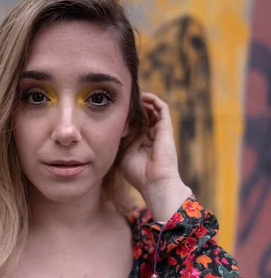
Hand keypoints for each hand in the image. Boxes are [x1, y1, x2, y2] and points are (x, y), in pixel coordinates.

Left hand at [119, 92, 192, 219]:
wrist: (155, 182)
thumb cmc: (138, 174)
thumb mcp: (123, 155)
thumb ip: (119, 141)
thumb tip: (112, 128)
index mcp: (141, 143)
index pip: (134, 124)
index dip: (126, 116)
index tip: (114, 109)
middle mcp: (151, 136)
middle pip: (144, 115)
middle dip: (134, 106)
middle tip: (122, 99)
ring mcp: (159, 131)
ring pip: (153, 109)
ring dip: (143, 101)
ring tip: (132, 95)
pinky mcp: (166, 128)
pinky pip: (162, 108)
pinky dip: (154, 100)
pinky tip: (143, 96)